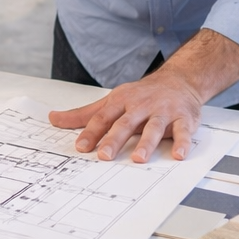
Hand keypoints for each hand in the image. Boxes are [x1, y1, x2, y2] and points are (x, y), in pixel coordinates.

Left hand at [48, 67, 205, 162]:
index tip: (81, 147)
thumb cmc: (140, 95)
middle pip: (125, 123)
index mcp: (121, 102)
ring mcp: (163, 112)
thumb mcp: (111, 100)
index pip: (103, 117)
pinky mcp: (183, 119)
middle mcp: (141, 106)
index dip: (91, 132)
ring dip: (146, 143)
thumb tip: (54, 119)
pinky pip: (184, 132)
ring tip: (138, 158)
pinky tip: (178, 155)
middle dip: (114, 139)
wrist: (178, 80)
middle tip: (104, 156)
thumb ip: (84, 114)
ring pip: (154, 128)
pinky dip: (183, 143)